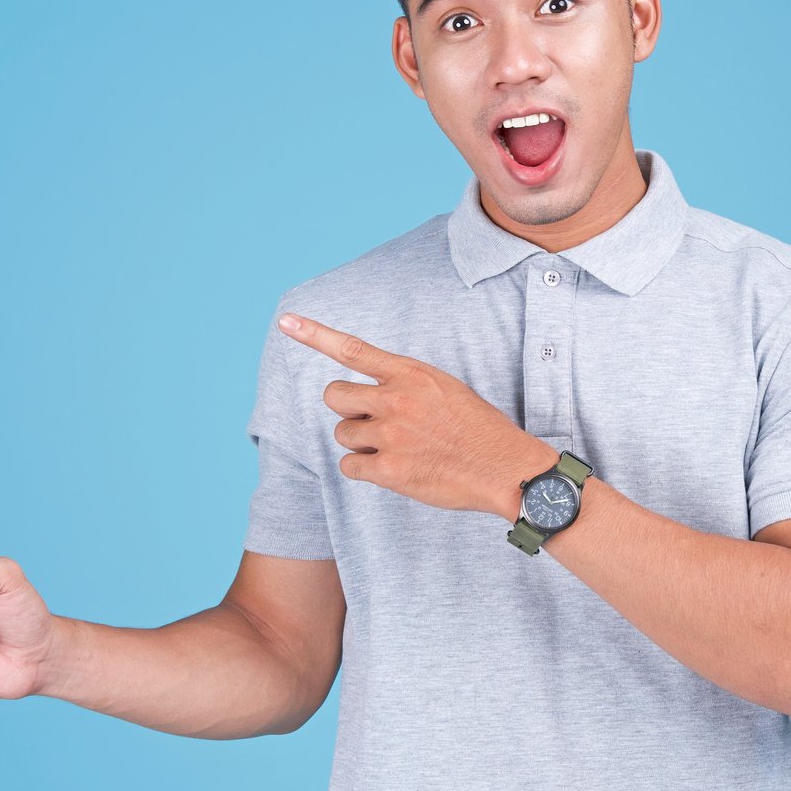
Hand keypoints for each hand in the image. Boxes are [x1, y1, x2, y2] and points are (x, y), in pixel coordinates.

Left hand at [276, 312, 556, 518]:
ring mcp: (389, 434)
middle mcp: (395, 399)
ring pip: (342, 433)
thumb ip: (405, 384)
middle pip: (335, 396)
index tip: (285, 321)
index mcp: (411, 373)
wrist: (505, 468)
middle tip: (373, 421)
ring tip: (396, 448)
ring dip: (360, 442)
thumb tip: (368, 395)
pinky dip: (365, 470)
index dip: (314, 334)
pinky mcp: (388, 469)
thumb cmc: (478, 428)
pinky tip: (395, 469)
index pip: (353, 349)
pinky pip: (350, 465)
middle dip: (347, 409)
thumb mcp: (445, 388)